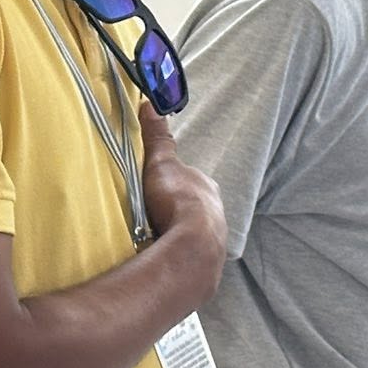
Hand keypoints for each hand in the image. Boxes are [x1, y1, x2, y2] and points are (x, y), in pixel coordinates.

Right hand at [139, 103, 225, 260]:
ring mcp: (214, 238)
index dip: (172, 183)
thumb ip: (157, 138)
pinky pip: (188, 254)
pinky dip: (176, 253)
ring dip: (176, 234)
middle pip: (192, 207)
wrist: (191, 247)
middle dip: (175, 210)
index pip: (190, 181)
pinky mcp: (207, 262)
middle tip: (151, 215)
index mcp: (206, 186)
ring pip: (193, 232)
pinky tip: (161, 255)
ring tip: (153, 238)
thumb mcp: (161, 163)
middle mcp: (216, 211)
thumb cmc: (178, 200)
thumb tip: (151, 105)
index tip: (155, 189)